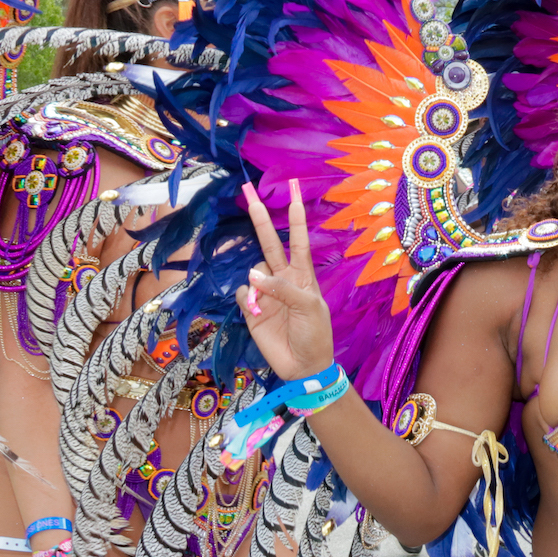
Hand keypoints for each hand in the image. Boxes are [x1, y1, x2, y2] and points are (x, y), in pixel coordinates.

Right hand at [238, 179, 336, 380]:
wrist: (303, 366)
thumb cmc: (315, 335)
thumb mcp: (309, 308)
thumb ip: (283, 288)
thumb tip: (253, 274)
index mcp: (303, 275)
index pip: (298, 239)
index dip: (295, 216)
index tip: (293, 190)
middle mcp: (283, 279)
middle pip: (269, 242)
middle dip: (259, 218)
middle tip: (248, 191)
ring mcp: (265, 292)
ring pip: (252, 270)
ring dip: (256, 281)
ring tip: (266, 304)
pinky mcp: (251, 309)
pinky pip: (242, 293)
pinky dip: (248, 300)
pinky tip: (257, 313)